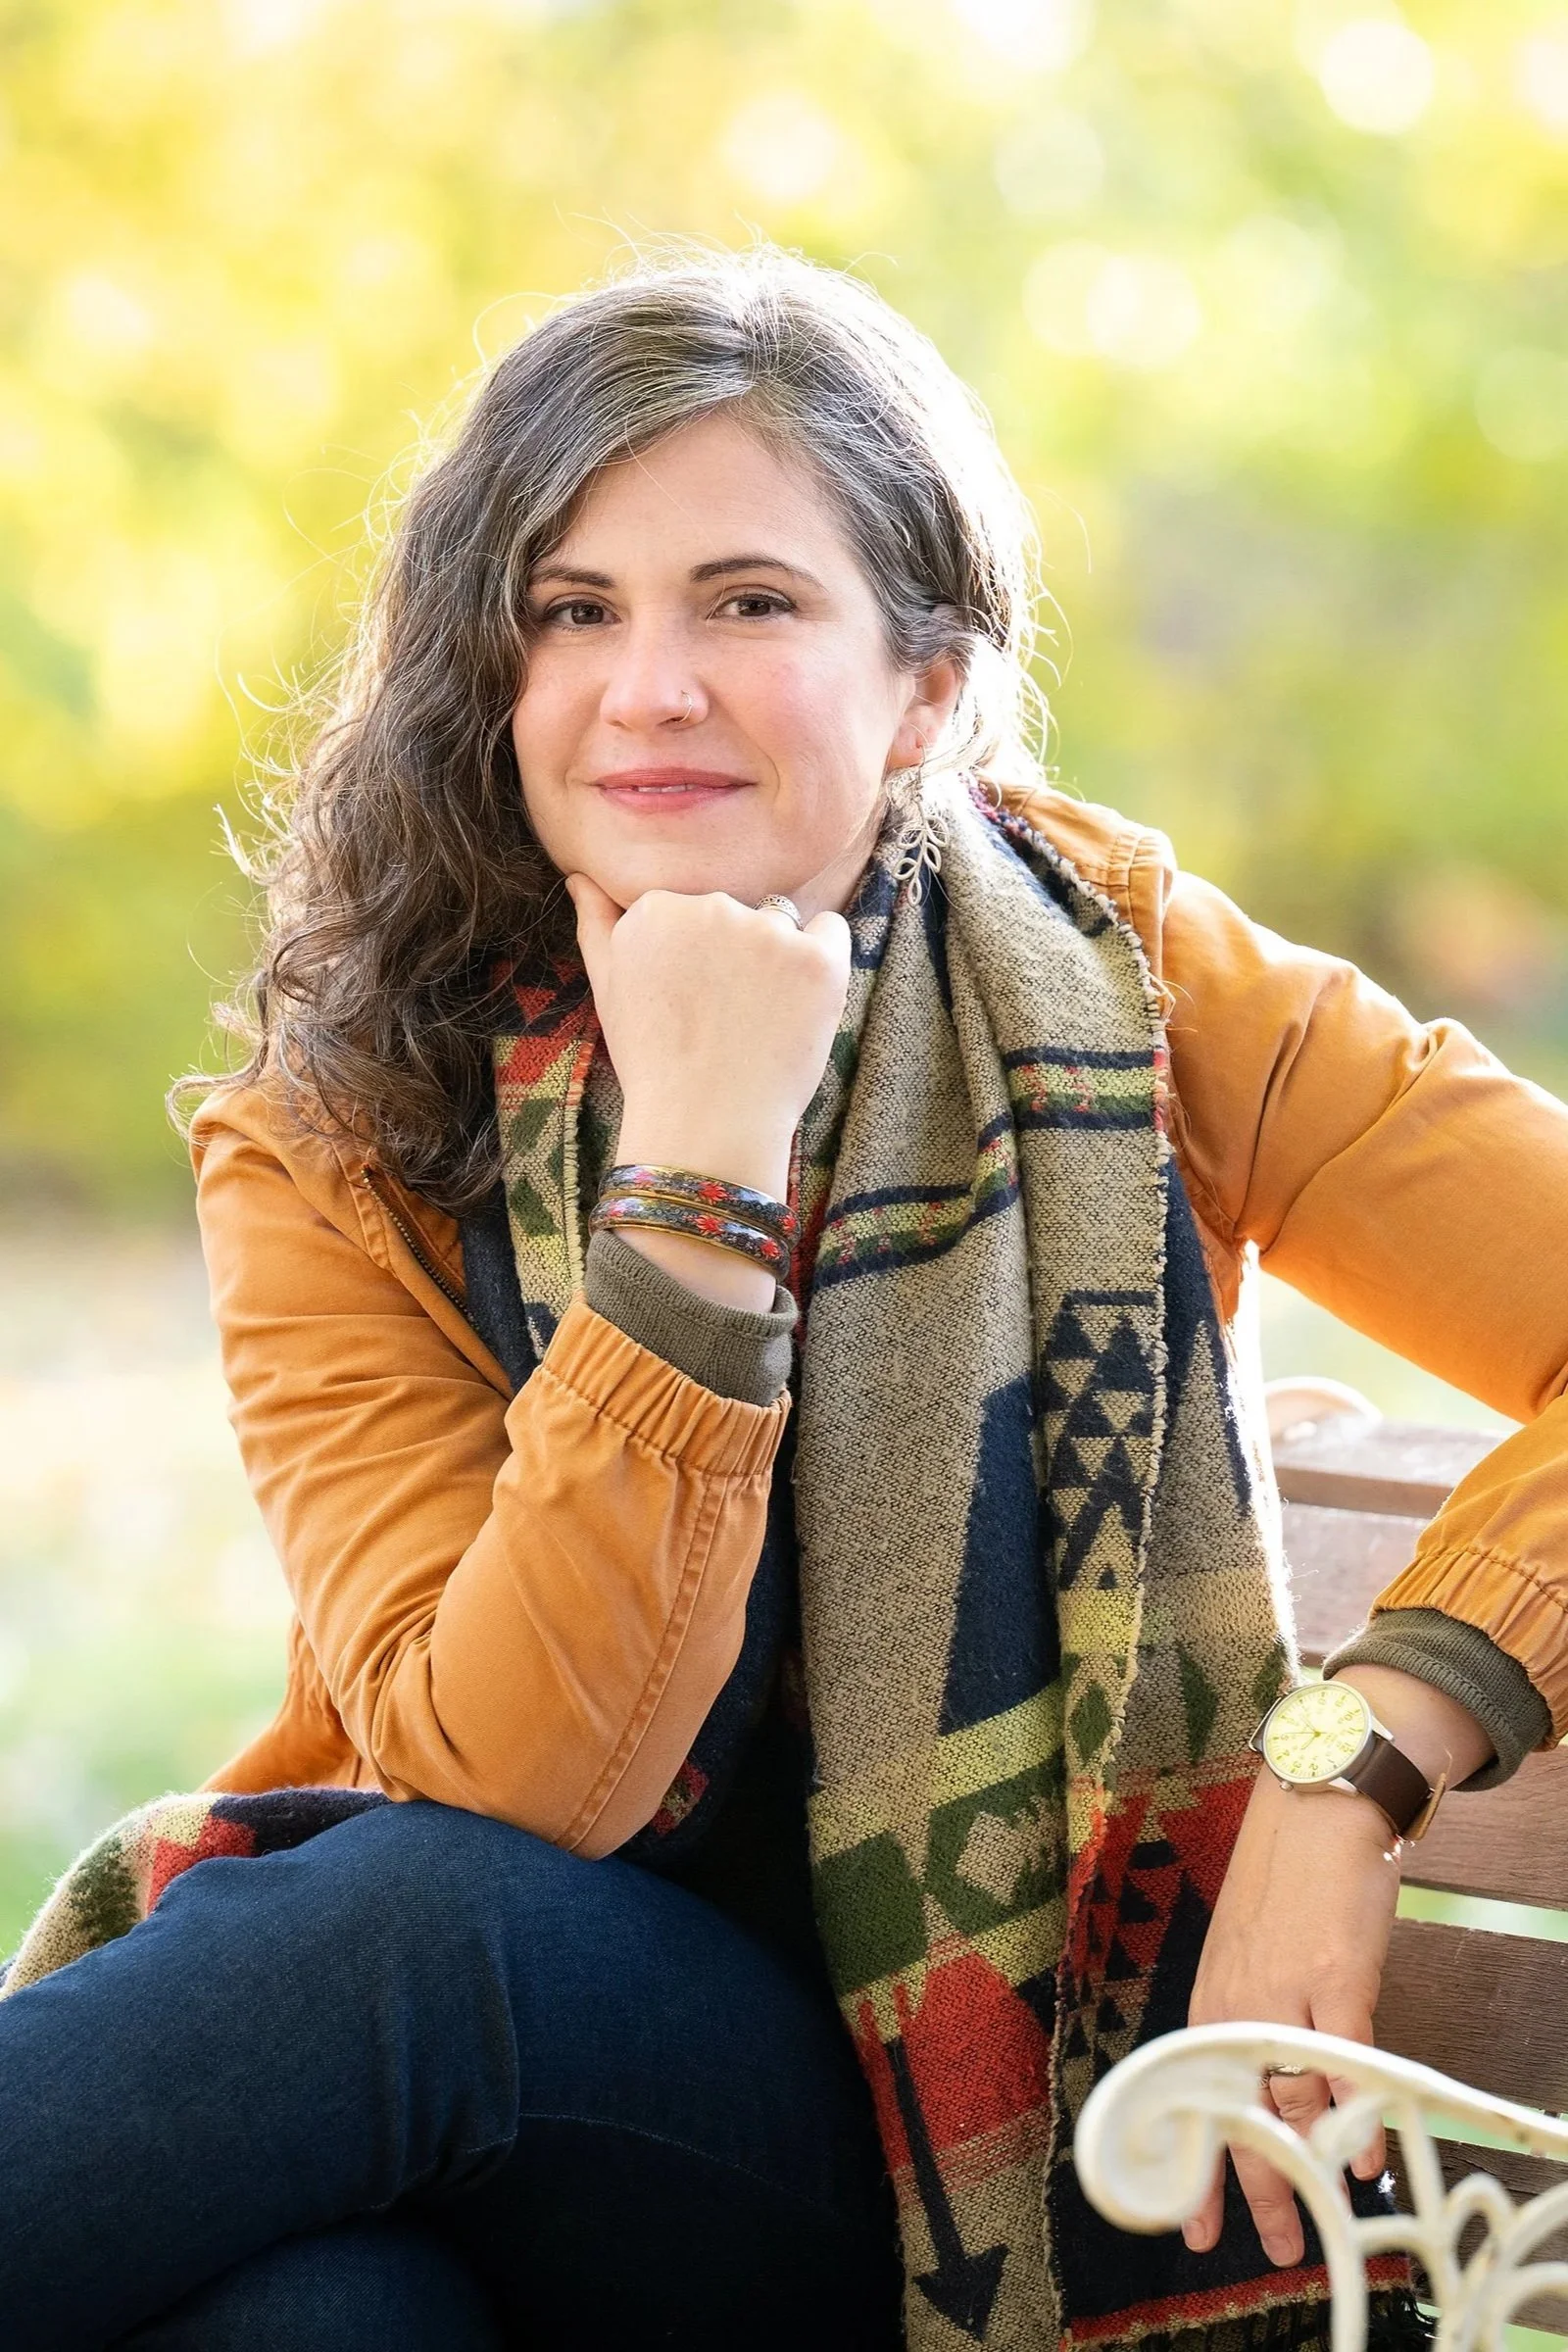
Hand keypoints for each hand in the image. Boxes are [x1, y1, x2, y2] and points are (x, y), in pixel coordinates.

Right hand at [567, 872, 851, 1308]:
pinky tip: (800, 1004)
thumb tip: (580, 877)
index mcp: (655, 908)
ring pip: (782, 922)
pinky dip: (822, 961)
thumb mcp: (608, 989)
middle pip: (736, 910)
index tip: (691, 998)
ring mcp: (768, 931)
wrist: (705, 1125)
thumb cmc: (653, 1062)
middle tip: (725, 1015)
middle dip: (735, 952)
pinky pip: (830, 932)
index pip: (691, 907)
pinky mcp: (817, 960)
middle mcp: (711, 906)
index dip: (696, 955)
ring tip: (759, 1019)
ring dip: (777, 957)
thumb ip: (596, 923)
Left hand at [1186, 1667, 1489, 2267]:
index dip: (1199, 2170)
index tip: (1194, 2229)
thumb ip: (1253, 2013)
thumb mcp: (1250, 1951)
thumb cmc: (1287, 1877)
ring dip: (1310, 2171)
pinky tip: (1369, 2162)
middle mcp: (1238, 2005)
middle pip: (1243, 2116)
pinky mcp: (1339, 1979)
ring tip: (1324, 2225)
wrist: (1319, 1805)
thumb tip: (1267, 2076)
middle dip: (1257, 2189)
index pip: (1197, 2103)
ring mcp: (1287, 1994)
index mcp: (1211, 2001)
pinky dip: (1358, 2117)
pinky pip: (1347, 2066)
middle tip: (1273, 2250)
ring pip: (1293, 2103)